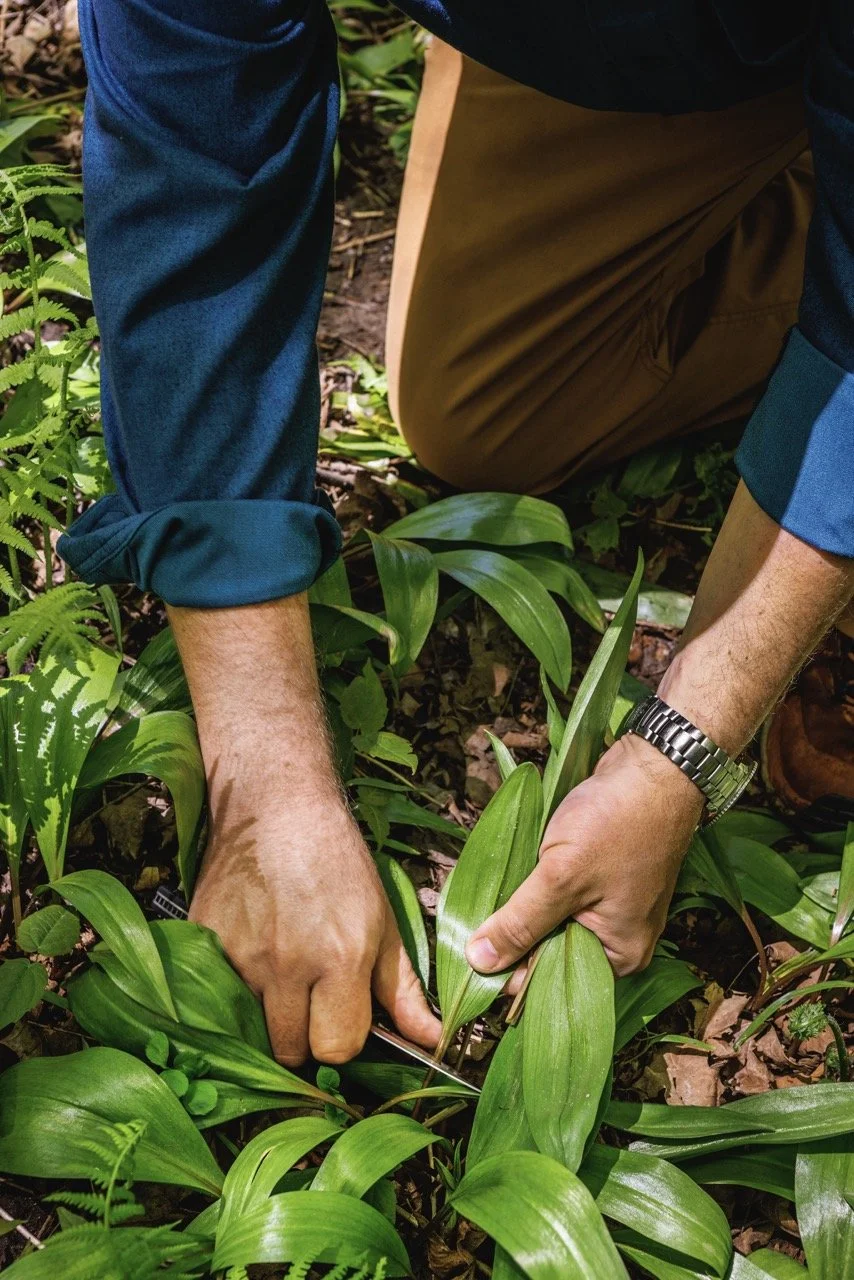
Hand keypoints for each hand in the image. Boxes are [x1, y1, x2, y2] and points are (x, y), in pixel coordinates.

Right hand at [189, 793, 440, 1066]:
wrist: (276, 807)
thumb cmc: (337, 861)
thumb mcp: (383, 920)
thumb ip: (403, 990)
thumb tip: (432, 1041)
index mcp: (340, 958)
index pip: (337, 1048)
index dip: (342, 1037)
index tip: (341, 1013)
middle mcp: (287, 963)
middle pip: (291, 1050)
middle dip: (304, 1035)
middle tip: (310, 998)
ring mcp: (239, 955)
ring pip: (251, 1029)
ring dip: (267, 1016)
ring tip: (280, 975)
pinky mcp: (204, 943)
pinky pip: (219, 997)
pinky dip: (234, 992)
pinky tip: (251, 959)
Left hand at [465, 733, 704, 977]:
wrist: (655, 766)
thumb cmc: (617, 822)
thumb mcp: (561, 877)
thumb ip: (519, 922)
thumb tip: (477, 961)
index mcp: (618, 955)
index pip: (547, 981)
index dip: (505, 969)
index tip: (466, 953)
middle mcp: (617, 939)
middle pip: (547, 951)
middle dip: (513, 933)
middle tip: (473, 914)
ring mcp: (610, 906)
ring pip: (549, 920)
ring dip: (521, 904)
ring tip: (490, 890)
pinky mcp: (600, 877)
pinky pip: (558, 894)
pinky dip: (535, 885)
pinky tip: (514, 871)